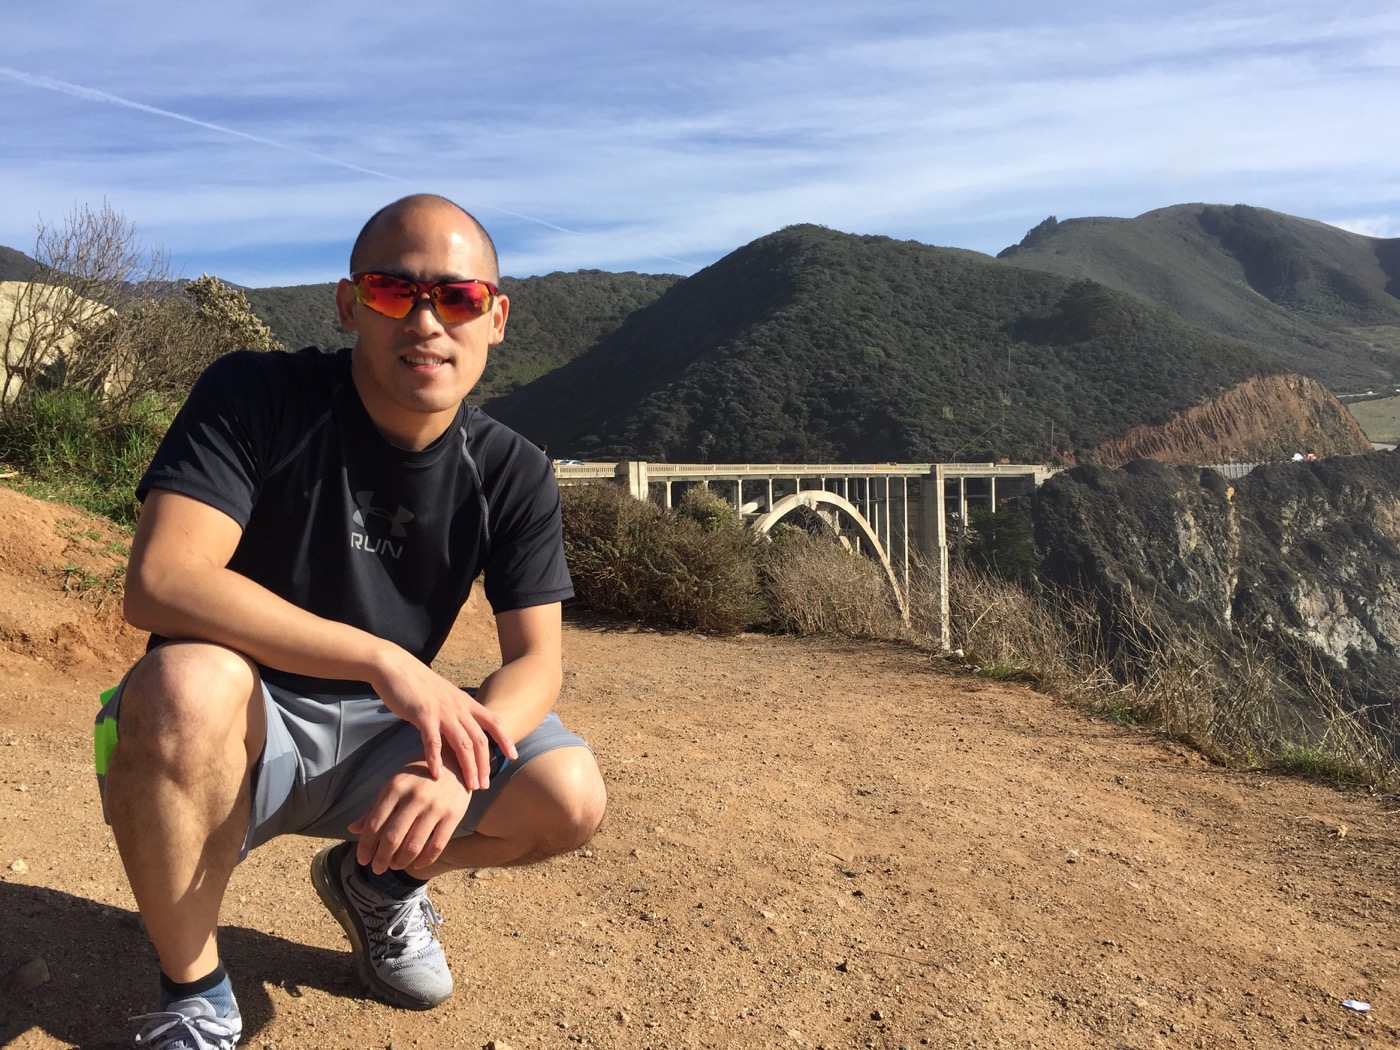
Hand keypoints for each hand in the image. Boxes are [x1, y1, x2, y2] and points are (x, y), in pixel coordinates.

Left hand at [348, 759, 470, 873]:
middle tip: (377, 868)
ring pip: (413, 846)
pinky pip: (437, 846)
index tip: (363, 859)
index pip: (374, 824)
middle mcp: (414, 797)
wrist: (455, 761)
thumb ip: (374, 807)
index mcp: (395, 787)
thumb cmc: (419, 775)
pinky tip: (417, 864)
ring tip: (395, 866)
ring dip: (400, 862)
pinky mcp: (453, 815)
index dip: (365, 846)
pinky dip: (425, 860)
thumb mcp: (395, 784)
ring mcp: (435, 807)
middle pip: (392, 838)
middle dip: (381, 859)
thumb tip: (352, 829)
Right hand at [371, 650, 516, 786]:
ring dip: (468, 767)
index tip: (513, 757)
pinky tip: (437, 776)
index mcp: (466, 702)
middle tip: (484, 785)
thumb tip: (464, 730)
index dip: (505, 739)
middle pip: (479, 739)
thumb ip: (457, 712)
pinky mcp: (423, 714)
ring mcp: (442, 711)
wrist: (397, 668)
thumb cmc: (420, 685)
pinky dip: (436, 759)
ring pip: (462, 743)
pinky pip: (433, 741)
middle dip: (484, 764)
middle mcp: (459, 707)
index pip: (494, 721)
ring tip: (470, 786)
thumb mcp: (446, 697)